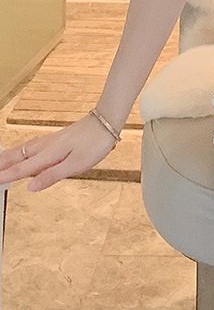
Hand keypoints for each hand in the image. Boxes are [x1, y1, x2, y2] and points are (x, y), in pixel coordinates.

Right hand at [0, 113, 118, 191]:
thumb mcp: (76, 164)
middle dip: (2, 164)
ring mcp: (52, 140)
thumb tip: (30, 187)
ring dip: (9, 156)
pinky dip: (22, 150)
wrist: (107, 121)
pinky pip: (33, 145)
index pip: (22, 168)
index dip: (7, 176)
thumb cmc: (95, 142)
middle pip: (18, 156)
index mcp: (49, 154)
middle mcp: (47, 146)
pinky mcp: (58, 137)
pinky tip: (25, 152)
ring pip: (24, 149)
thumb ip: (52, 175)